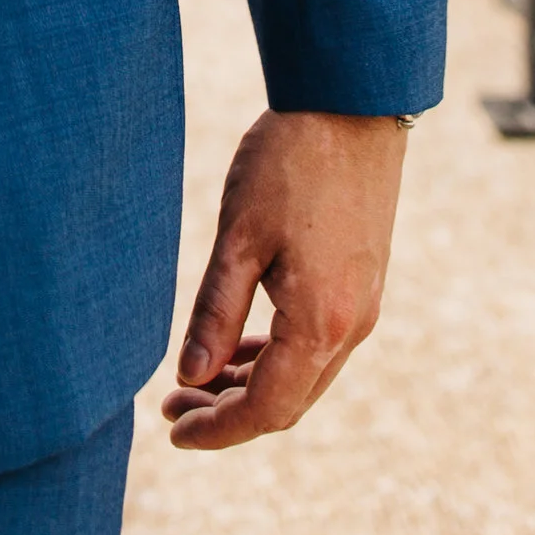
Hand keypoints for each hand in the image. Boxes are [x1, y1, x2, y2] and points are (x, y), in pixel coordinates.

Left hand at [160, 109, 406, 449]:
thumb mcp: (239, 236)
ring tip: (196, 380)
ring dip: (252, 386)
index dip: (217, 430)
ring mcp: (363, 307)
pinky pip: (318, 346)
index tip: (171, 431)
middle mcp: (352, 327)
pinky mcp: (362, 284)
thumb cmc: (289, 162)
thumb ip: (215, 313)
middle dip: (229, 414)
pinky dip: (277, 357)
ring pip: (305, 377)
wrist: (352, 104)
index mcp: (321, 323)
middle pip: (289, 403)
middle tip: (171, 406)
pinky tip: (240, 346)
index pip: (267, 409)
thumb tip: (190, 377)